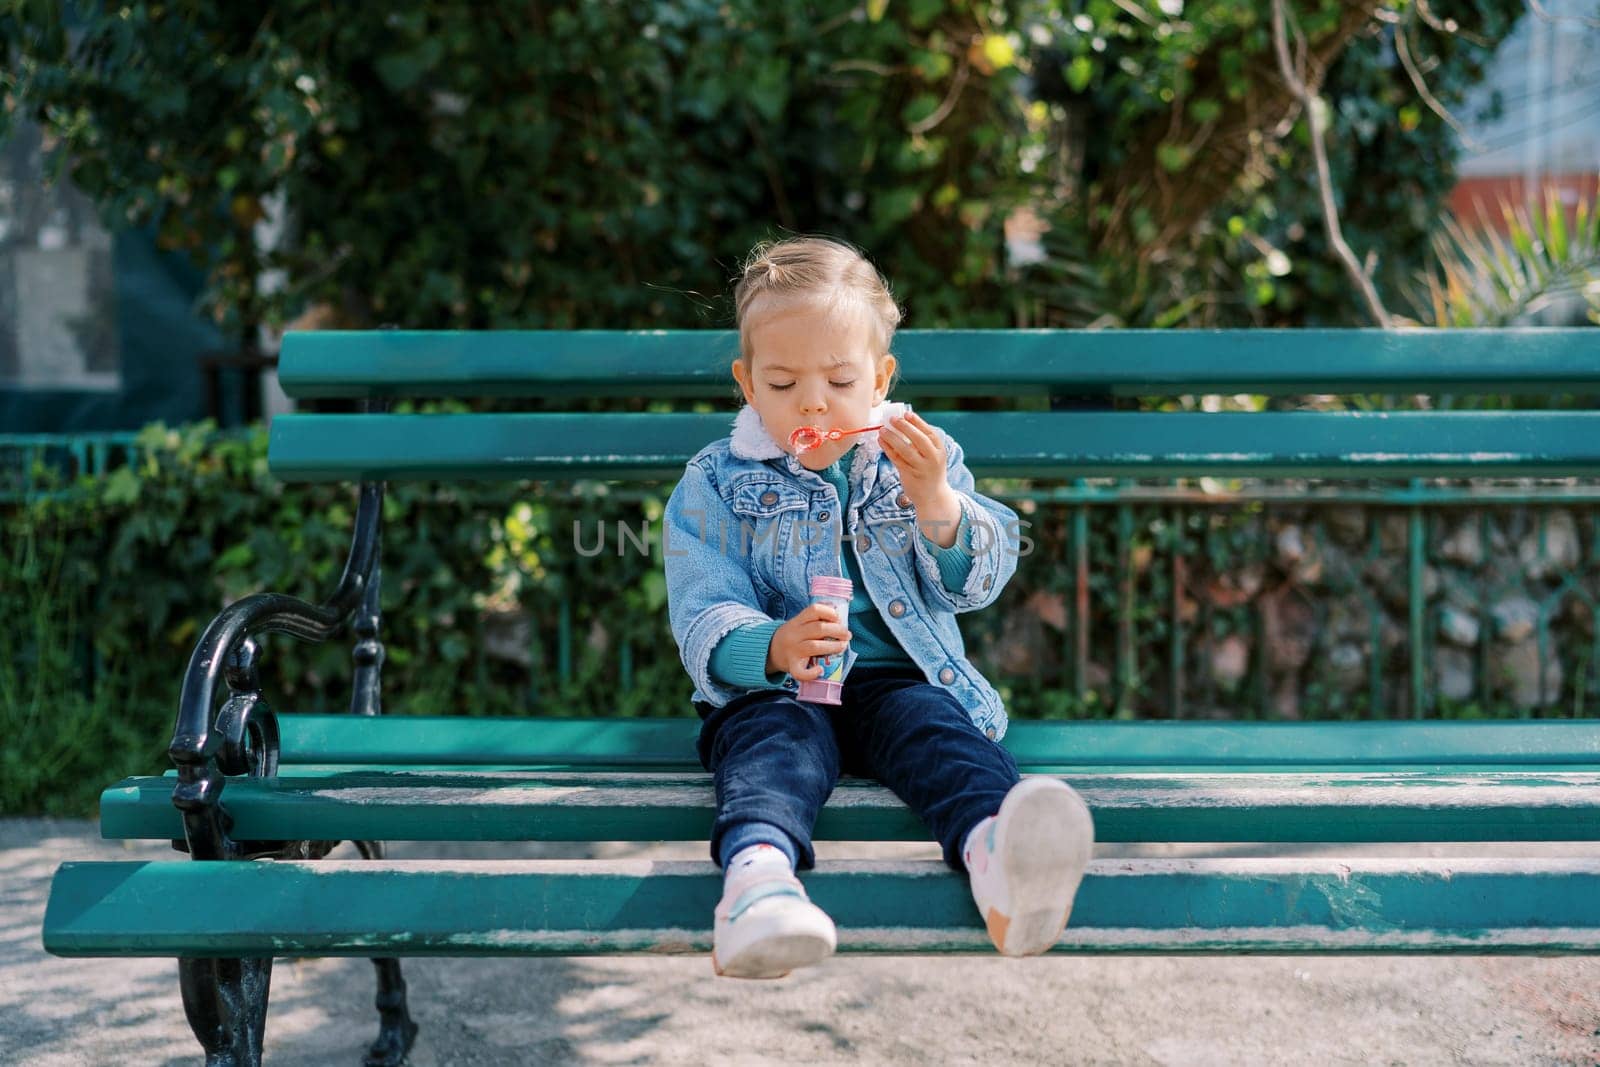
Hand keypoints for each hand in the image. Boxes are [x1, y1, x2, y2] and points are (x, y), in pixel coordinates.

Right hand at [767, 602, 851, 680]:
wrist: (769, 651)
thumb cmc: (792, 637)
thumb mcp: (799, 624)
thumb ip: (815, 620)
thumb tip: (840, 618)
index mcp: (797, 621)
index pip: (814, 610)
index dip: (829, 612)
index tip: (838, 618)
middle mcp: (794, 634)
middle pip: (818, 628)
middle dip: (837, 631)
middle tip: (847, 635)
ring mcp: (792, 650)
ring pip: (814, 646)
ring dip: (833, 647)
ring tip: (842, 646)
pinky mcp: (791, 666)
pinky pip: (800, 672)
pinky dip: (811, 673)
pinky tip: (820, 670)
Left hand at [879, 411, 960, 545]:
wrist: (933, 497)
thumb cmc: (930, 472)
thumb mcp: (932, 457)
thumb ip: (922, 444)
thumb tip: (903, 425)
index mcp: (940, 451)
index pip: (929, 433)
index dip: (918, 422)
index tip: (907, 414)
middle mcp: (932, 459)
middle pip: (918, 440)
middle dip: (905, 427)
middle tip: (892, 419)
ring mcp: (921, 468)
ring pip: (905, 450)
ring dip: (892, 438)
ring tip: (882, 430)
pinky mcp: (910, 475)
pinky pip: (897, 459)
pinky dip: (888, 449)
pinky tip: (881, 441)